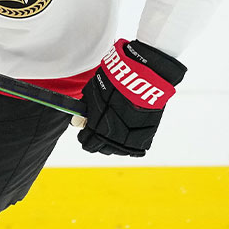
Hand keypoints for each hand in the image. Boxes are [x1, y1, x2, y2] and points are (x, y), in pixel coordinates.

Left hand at [77, 39, 184, 156]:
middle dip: (97, 141)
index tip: (85, 134)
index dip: (84, 137)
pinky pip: (134, 149)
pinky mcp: (145, 137)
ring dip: (113, 144)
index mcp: (97, 127)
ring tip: (113, 135)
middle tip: (98, 134)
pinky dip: (130, 146)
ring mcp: (130, 139)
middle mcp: (112, 137)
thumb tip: (83, 115)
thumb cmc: (116, 81)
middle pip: (101, 148)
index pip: (86, 142)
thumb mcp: (94, 92)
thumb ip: (88, 107)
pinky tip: (127, 137)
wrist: (142, 78)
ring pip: (117, 151)